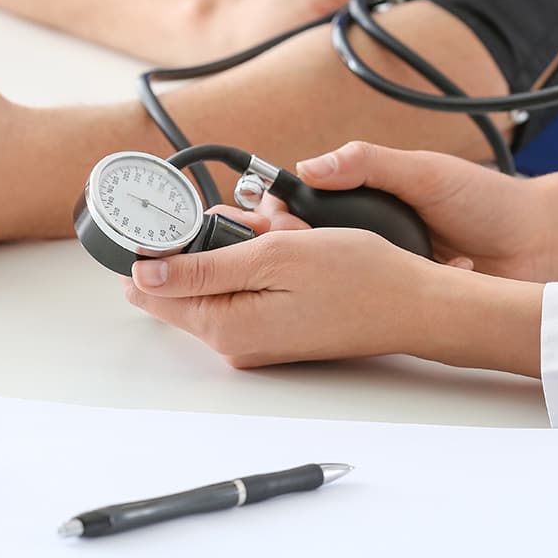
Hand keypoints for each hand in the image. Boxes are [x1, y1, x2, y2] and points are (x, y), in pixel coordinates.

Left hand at [123, 219, 541, 374]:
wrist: (415, 304)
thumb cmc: (358, 279)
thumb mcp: (274, 258)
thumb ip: (203, 268)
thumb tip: (143, 274)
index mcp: (224, 326)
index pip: (150, 291)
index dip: (154, 248)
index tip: (178, 217)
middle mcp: (234, 341)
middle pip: (189, 278)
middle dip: (216, 238)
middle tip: (263, 222)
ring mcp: (257, 337)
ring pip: (224, 274)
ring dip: (248, 243)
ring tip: (290, 231)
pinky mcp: (277, 328)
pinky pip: (252, 283)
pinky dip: (269, 258)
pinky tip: (299, 244)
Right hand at [290, 142, 557, 282]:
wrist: (541, 247)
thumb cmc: (489, 202)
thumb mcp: (425, 171)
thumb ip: (369, 163)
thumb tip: (312, 165)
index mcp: (373, 195)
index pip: (308, 201)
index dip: (282, 210)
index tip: (269, 219)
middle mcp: (373, 232)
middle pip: (311, 242)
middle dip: (290, 246)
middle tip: (281, 248)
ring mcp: (386, 267)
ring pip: (334, 275)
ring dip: (319, 272)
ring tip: (305, 271)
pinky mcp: (403, 298)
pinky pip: (369, 301)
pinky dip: (358, 297)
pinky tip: (344, 296)